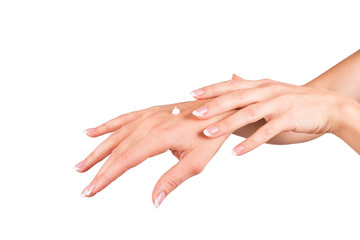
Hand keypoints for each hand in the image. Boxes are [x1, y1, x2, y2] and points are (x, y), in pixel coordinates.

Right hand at [75, 100, 234, 206]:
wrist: (219, 109)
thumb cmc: (210, 136)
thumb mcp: (196, 162)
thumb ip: (172, 180)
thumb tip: (154, 201)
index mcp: (160, 136)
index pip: (126, 160)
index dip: (106, 177)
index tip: (92, 190)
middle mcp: (149, 123)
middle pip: (117, 150)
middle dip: (99, 169)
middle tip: (85, 186)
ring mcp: (148, 115)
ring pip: (116, 135)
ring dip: (97, 150)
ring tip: (81, 165)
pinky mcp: (149, 112)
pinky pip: (123, 119)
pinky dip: (106, 126)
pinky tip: (91, 132)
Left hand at [190, 76, 346, 154]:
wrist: (328, 105)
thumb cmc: (295, 100)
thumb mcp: (270, 89)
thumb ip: (249, 86)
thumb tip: (231, 76)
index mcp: (260, 84)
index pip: (231, 85)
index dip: (212, 89)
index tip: (192, 94)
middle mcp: (267, 91)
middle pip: (236, 96)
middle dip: (213, 105)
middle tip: (195, 113)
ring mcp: (278, 104)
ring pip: (248, 113)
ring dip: (226, 124)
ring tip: (208, 133)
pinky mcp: (288, 119)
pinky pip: (266, 132)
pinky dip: (251, 143)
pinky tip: (236, 153)